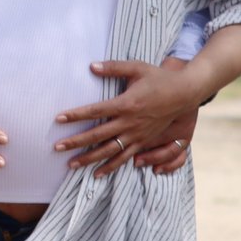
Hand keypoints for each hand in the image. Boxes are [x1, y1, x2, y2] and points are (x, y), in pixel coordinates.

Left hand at [53, 58, 204, 177]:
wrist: (183, 93)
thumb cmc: (158, 78)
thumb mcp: (136, 67)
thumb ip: (113, 67)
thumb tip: (91, 66)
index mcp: (125, 103)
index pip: (94, 111)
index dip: (75, 115)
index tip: (59, 119)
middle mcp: (129, 122)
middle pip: (97, 135)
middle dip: (75, 142)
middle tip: (56, 148)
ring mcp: (136, 135)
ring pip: (108, 151)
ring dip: (89, 159)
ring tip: (71, 164)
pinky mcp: (143, 142)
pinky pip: (124, 158)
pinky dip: (110, 167)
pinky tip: (97, 174)